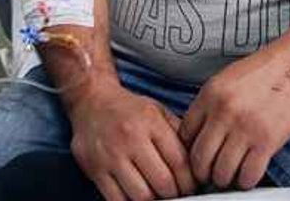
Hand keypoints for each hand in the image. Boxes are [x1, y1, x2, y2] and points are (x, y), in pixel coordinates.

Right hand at [67, 82, 196, 199]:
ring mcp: (110, 155)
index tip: (192, 187)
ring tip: (157, 195)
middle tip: (176, 194)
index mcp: (151, 122)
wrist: (91, 100)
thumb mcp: (158, 112)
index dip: (190, 182)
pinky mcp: (94, 169)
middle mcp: (130, 138)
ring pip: (141, 196)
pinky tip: (137, 195)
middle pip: (163, 183)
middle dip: (174, 194)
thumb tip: (198, 164)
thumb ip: (179, 135)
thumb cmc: (128, 109)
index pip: (179, 163)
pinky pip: (116, 199)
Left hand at [180, 46, 289, 189]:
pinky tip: (248, 175)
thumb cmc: (264, 71)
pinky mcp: (267, 141)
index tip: (198, 157)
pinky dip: (246, 181)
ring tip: (230, 176)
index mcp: (209, 95)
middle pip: (199, 159)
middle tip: (211, 175)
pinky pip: (248, 174)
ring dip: (224, 179)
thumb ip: (209, 104)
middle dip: (203, 172)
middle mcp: (223, 112)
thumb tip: (198, 133)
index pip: (184, 136)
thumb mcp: (226, 80)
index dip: (189, 151)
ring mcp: (244, 128)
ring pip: (221, 172)